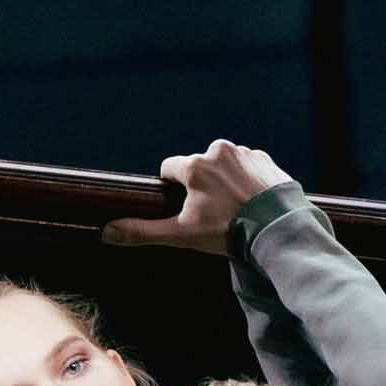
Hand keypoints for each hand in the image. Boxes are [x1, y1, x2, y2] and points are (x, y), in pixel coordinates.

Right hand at [101, 140, 292, 252]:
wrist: (278, 231)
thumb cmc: (229, 232)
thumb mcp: (183, 235)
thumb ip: (144, 231)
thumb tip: (108, 232)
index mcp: (195, 166)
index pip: (169, 169)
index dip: (172, 189)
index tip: (184, 207)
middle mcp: (219, 151)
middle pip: (197, 166)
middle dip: (201, 187)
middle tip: (214, 215)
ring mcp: (245, 154)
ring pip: (223, 166)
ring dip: (224, 183)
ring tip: (235, 210)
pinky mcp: (265, 161)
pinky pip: (248, 168)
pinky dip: (247, 182)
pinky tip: (252, 203)